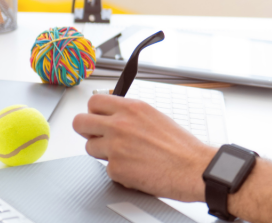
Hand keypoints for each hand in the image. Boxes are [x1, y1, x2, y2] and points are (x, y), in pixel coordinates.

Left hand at [72, 94, 214, 201]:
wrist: (192, 167)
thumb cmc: (180, 146)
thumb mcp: (154, 117)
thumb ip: (130, 114)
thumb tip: (113, 116)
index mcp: (131, 108)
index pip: (94, 102)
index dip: (93, 111)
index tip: (97, 117)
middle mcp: (120, 124)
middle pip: (79, 122)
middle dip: (86, 130)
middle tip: (97, 135)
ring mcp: (115, 147)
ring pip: (90, 147)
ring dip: (103, 152)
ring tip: (124, 154)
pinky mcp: (115, 169)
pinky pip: (106, 168)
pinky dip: (118, 170)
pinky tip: (135, 168)